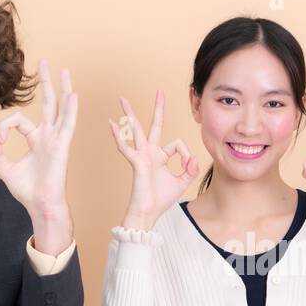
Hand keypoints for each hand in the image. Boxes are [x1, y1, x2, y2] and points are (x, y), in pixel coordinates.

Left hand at [0, 60, 76, 253]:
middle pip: (49, 104)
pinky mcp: (61, 146)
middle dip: (46, 83)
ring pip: (60, 108)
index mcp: (36, 140)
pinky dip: (70, 109)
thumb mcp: (5, 168)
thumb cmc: (28, 191)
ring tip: (63, 71)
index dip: (3, 128)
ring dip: (61, 89)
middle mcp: (48, 136)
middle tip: (44, 63)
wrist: (40, 205)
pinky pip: (67, 124)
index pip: (18, 121)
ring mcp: (56, 140)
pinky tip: (73, 94)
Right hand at [108, 90, 198, 231]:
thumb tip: (193, 157)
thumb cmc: (161, 199)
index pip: (177, 144)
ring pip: (136, 130)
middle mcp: (150, 152)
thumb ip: (190, 169)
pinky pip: (126, 147)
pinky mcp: (136, 163)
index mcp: (161, 156)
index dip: (186, 154)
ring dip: (130, 114)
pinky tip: (112, 125)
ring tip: (123, 99)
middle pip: (154, 125)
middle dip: (158, 109)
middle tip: (159, 92)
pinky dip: (119, 136)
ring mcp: (142, 156)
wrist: (148, 213)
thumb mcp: (182, 182)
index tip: (187, 165)